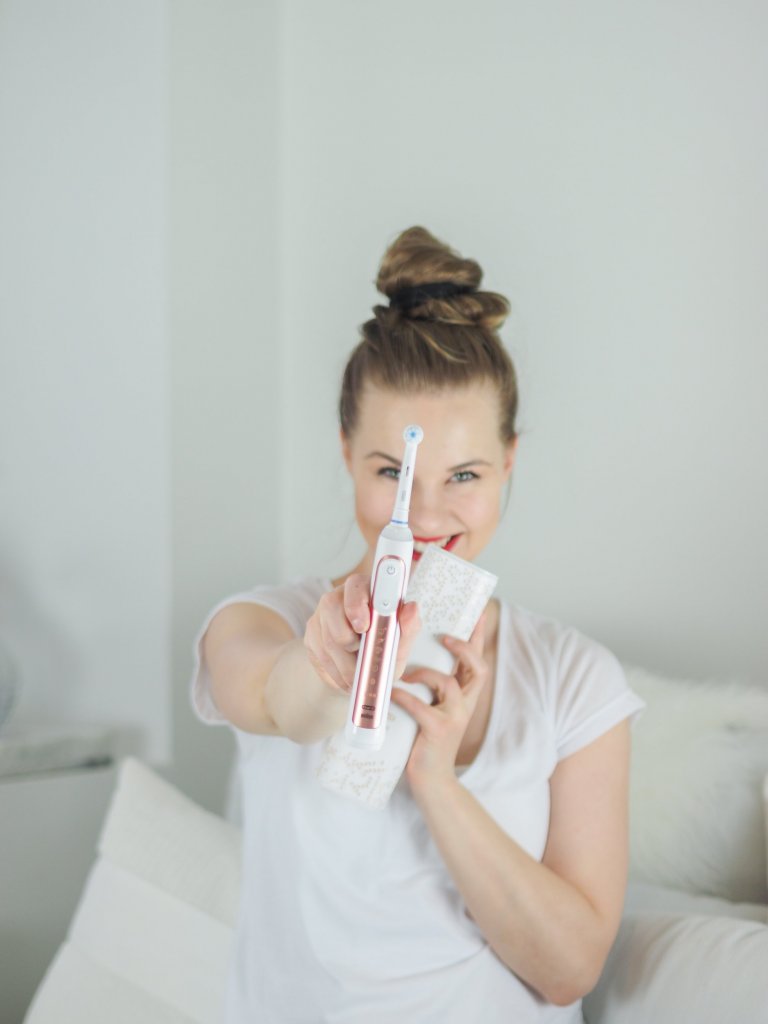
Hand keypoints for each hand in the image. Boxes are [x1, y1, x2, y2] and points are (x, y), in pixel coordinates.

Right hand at [304, 574, 420, 693]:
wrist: (366, 670)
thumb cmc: (385, 648)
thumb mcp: (401, 642)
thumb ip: (410, 626)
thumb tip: (412, 607)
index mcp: (364, 590)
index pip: (354, 585)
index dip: (356, 604)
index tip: (363, 626)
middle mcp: (339, 598)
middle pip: (331, 608)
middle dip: (348, 638)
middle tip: (362, 655)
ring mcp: (320, 617)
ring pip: (326, 638)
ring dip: (345, 663)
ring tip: (361, 673)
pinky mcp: (311, 637)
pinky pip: (319, 656)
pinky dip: (336, 673)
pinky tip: (348, 676)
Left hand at [389, 610, 489, 791]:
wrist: (431, 780)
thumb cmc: (426, 739)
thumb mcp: (433, 707)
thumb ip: (430, 685)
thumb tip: (410, 654)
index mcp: (465, 695)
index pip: (478, 659)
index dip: (479, 637)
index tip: (479, 612)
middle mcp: (465, 704)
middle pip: (478, 667)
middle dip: (464, 648)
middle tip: (444, 636)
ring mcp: (454, 717)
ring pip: (448, 683)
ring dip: (424, 673)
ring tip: (405, 673)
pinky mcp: (439, 730)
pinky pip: (421, 706)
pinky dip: (404, 697)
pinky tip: (391, 694)